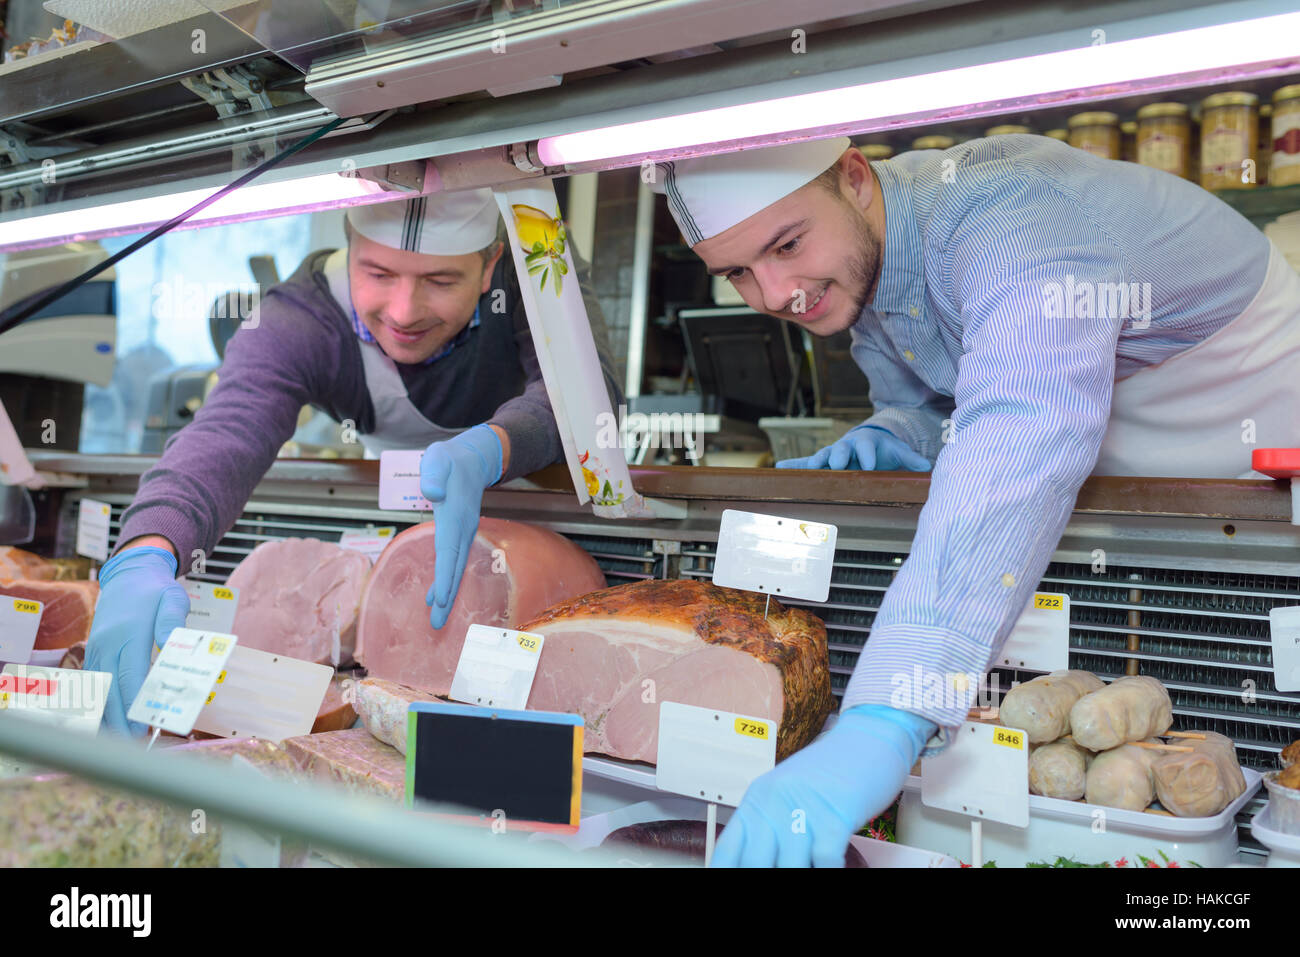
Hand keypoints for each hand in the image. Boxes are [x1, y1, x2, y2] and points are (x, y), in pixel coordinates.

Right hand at [86, 546, 190, 735]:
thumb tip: (171, 645)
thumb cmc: (156, 590)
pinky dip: (99, 701)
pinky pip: (93, 680)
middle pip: (111, 687)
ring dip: (107, 714)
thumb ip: (172, 622)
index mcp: (130, 632)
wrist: (130, 575)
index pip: (131, 675)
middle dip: (120, 718)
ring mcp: (98, 647)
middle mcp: (109, 643)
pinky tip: (107, 720)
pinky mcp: (94, 650)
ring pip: (98, 687)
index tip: (144, 725)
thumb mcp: (173, 599)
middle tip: (133, 744)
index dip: (136, 703)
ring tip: (120, 740)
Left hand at [421, 424, 502, 628]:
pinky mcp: (460, 533)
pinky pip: (454, 561)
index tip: (440, 598)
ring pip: (456, 568)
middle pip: (455, 567)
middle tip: (437, 623)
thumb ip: (433, 472)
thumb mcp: (438, 458)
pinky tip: (435, 594)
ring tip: (437, 617)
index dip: (445, 575)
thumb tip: (432, 491)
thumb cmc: (450, 459)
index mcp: (455, 516)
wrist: (473, 458)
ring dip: (447, 593)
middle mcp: (463, 528)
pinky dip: (446, 579)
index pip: (449, 550)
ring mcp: (464, 532)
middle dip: (447, 596)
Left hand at [710, 704, 934, 867]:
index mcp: (757, 800)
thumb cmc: (829, 773)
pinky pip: (825, 861)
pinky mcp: (836, 815)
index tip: (731, 882)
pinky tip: (831, 867)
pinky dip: (828, 870)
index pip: (727, 851)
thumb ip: (771, 827)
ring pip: (788, 867)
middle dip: (764, 877)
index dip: (725, 872)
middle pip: (753, 863)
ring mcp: (804, 808)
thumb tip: (759, 861)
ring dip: (800, 874)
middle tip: (779, 876)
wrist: (868, 740)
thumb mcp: (789, 795)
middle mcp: (774, 803)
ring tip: (810, 869)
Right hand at [776, 425, 930, 470]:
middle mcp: (847, 446)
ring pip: (822, 456)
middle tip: (838, 466)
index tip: (869, 467)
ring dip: (815, 463)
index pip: (867, 448)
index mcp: (866, 443)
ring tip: (808, 468)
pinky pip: (806, 464)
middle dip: (839, 457)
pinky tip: (780, 468)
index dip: (868, 456)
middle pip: (841, 450)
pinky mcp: (822, 462)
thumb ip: (910, 458)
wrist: (868, 444)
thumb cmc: (884, 451)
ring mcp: (833, 454)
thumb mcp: (898, 453)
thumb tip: (927, 466)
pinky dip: (793, 466)